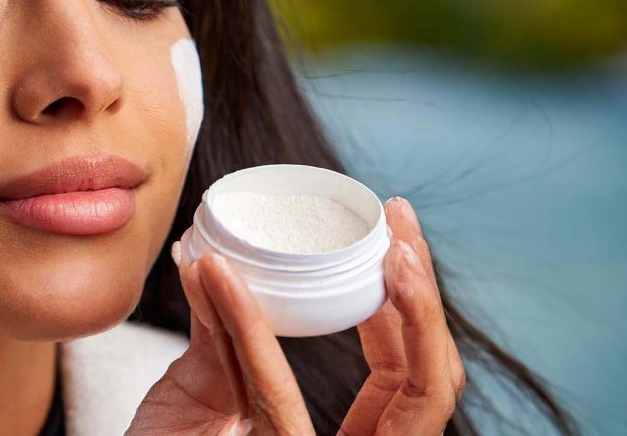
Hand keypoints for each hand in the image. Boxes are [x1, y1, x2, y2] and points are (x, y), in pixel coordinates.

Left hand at [126, 196, 465, 434]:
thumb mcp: (198, 392)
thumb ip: (220, 334)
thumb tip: (212, 256)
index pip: (402, 371)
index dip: (409, 304)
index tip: (392, 232)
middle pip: (425, 381)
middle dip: (427, 297)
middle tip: (401, 224)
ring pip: (403, 396)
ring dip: (404, 311)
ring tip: (385, 247)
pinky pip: (280, 404)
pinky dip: (252, 331)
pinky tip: (225, 277)